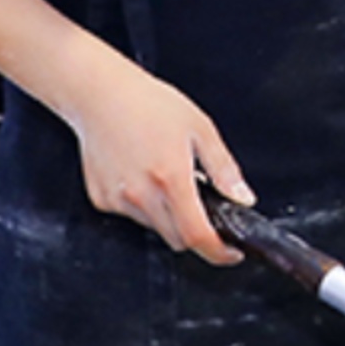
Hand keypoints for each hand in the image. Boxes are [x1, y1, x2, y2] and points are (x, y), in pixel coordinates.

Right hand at [66, 50, 251, 264]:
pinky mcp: (102, 200)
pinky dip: (143, 205)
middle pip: (178, 239)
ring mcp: (119, 201)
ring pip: (154, 227)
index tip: (230, 252)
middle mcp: (143, 195)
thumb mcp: (199, 127)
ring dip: (168, 215)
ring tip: (165, 174)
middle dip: (195, 230)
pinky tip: (141, 173)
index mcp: (171, 178)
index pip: (198, 236)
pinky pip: (131, 215)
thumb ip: (224, 168)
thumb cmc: (148, 103)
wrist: (101, 93)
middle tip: (199, 201)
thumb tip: (243, 197)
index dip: (219, 252)